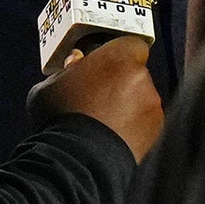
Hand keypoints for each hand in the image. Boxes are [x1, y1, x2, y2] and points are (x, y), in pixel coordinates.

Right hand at [27, 36, 162, 161]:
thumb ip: (65, 70)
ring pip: (140, 97)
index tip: (101, 64)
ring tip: (101, 122)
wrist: (80, 160)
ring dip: (126, 104)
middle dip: (118, 80)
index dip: (116, 53)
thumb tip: (74, 64)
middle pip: (133, 72)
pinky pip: (144, 121)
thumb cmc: (62, 117)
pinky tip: (111, 135)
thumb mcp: (49, 86)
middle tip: (96, 95)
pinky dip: (133, 126)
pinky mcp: (156, 130)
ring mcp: (152, 105)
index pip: (129, 43)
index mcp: (118, 56)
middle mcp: (141, 77)